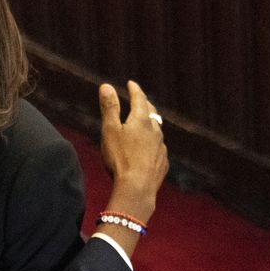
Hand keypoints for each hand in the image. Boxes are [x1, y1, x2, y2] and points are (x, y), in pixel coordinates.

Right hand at [99, 80, 167, 222]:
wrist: (137, 187)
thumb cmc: (120, 157)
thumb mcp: (110, 130)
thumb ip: (109, 108)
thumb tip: (106, 86)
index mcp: (141, 121)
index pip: (139, 99)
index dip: (135, 90)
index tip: (131, 83)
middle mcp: (155, 131)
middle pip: (151, 113)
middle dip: (145, 104)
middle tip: (140, 100)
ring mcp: (161, 147)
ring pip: (157, 130)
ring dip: (150, 124)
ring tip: (145, 124)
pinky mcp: (162, 162)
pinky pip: (159, 148)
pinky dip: (153, 143)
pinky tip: (149, 149)